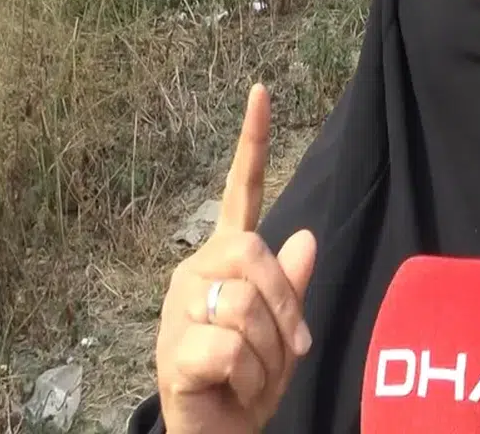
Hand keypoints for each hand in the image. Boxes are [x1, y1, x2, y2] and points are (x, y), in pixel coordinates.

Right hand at [155, 84, 316, 433]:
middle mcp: (195, 274)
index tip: (262, 92)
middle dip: (286, 307)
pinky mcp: (172, 351)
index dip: (251, 144)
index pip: (241, 194)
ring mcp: (179, 310)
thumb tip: (306, 236)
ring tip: (253, 375)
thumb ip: (291, 287)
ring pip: (247, 306)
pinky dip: (251, 377)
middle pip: (255, 256)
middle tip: (289, 349)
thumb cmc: (247, 383)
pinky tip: (232, 387)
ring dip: (269, 354)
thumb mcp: (283, 334)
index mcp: (224, 262)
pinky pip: (233, 347)